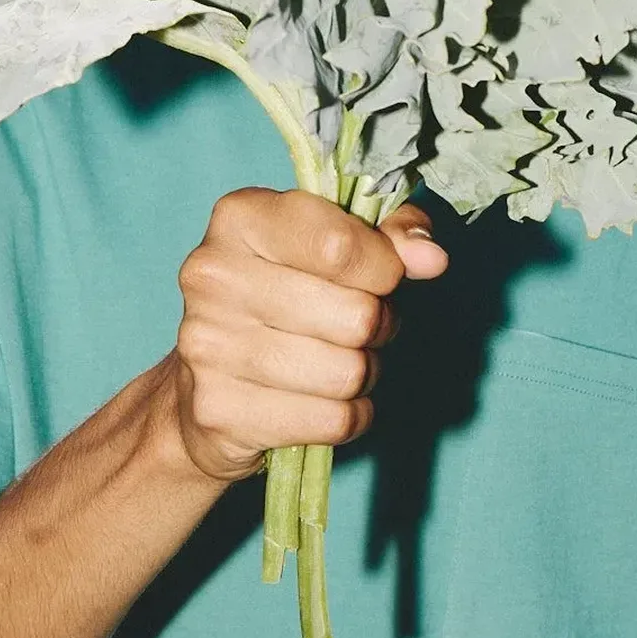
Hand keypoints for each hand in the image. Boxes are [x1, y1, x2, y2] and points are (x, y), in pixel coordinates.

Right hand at [168, 188, 447, 482]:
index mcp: (241, 217)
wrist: (204, 381)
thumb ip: (392, 232)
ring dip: (363, 373)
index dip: (385, 268)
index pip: (341, 247)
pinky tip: (322, 398)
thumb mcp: (339, 239)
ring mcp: (207, 345)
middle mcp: (212, 275)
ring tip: (339, 359)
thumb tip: (431, 258)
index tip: (384, 275)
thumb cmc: (288, 291)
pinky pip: (331, 420)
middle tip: (359, 324)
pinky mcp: (218, 409)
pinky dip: (347, 416)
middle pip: (355, 316)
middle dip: (377, 325)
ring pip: (347, 374)